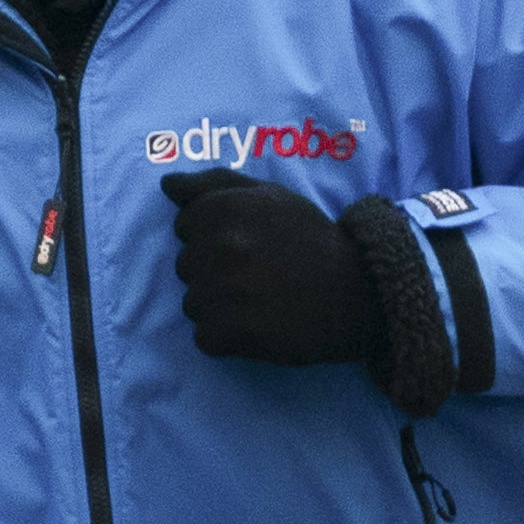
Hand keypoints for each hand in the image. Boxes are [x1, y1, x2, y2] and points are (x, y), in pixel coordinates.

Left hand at [163, 167, 380, 371]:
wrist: (355, 293)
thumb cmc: (310, 241)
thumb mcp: (270, 197)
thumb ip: (215, 184)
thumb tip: (167, 184)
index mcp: (224, 209)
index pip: (185, 226)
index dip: (214, 236)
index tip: (248, 245)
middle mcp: (220, 246)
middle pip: (185, 267)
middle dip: (214, 272)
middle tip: (257, 275)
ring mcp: (223, 290)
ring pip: (193, 303)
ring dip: (220, 307)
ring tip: (259, 302)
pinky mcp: (230, 332)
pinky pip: (205, 337)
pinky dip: (227, 339)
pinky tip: (258, 326)